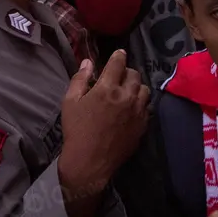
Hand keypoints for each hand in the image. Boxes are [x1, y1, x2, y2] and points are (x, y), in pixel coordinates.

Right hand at [58, 51, 149, 198]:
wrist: (89, 163)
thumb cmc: (76, 130)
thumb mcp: (70, 102)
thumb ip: (79, 79)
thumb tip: (87, 62)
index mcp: (107, 88)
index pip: (118, 63)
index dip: (119, 56)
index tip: (119, 54)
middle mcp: (126, 96)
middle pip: (134, 74)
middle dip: (126, 72)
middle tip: (119, 76)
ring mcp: (137, 111)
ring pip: (144, 89)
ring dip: (136, 86)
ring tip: (127, 91)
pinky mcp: (142, 125)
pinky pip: (147, 107)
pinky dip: (140, 103)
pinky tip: (132, 107)